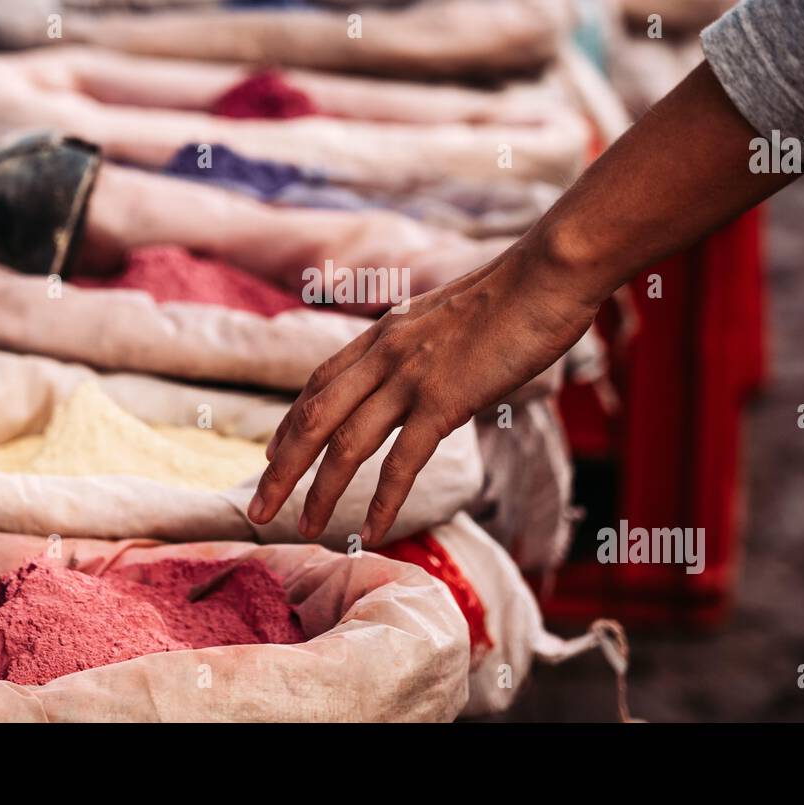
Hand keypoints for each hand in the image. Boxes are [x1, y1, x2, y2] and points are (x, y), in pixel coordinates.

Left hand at [247, 231, 598, 544]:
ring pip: (345, 444)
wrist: (549, 272)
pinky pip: (402, 460)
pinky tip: (372, 532)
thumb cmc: (516, 292)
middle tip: (255, 509)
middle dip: (279, 468)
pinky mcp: (445, 399)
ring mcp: (410, 376)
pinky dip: (383, 501)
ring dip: (318, 492)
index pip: (318, 383)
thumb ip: (426, 341)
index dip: (289, 425)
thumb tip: (430, 362)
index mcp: (383, 331)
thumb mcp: (450, 313)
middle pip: (311, 417)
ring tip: (302, 530)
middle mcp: (383, 353)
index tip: (271, 456)